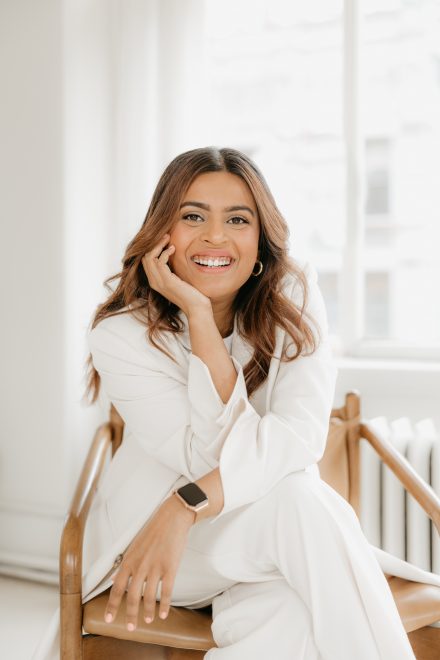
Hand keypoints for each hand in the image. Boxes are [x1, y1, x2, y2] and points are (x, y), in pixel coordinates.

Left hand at [104, 494, 194, 630]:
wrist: (172, 518)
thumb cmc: (153, 530)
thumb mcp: (134, 545)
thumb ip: (125, 563)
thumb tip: (115, 578)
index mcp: (129, 560)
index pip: (116, 588)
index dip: (112, 606)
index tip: (109, 619)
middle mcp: (140, 566)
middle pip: (132, 597)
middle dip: (130, 615)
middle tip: (130, 628)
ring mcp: (155, 568)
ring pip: (149, 597)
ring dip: (147, 612)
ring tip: (147, 620)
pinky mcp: (170, 568)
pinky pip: (166, 592)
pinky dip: (165, 606)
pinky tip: (164, 614)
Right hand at [142, 233, 211, 317]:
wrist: (197, 308)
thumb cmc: (192, 295)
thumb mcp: (179, 280)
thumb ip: (173, 271)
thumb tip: (173, 256)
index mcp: (156, 282)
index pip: (146, 262)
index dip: (152, 249)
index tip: (163, 240)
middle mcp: (154, 282)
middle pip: (144, 258)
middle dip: (154, 244)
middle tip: (165, 235)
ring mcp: (159, 282)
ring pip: (149, 257)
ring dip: (158, 245)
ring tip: (168, 238)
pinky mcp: (167, 281)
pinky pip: (159, 261)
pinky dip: (165, 252)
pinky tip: (173, 249)